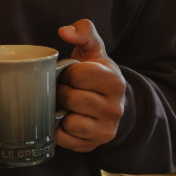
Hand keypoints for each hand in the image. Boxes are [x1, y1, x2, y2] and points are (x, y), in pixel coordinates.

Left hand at [56, 19, 126, 152]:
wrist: (108, 101)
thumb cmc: (94, 73)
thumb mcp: (93, 48)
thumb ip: (83, 30)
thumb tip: (64, 31)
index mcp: (114, 81)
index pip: (77, 75)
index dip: (66, 73)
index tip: (68, 74)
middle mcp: (115, 107)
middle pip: (72, 99)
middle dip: (61, 92)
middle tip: (62, 89)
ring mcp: (107, 129)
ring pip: (71, 122)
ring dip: (60, 112)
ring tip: (64, 105)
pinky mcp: (95, 144)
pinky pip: (67, 140)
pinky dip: (60, 131)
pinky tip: (64, 120)